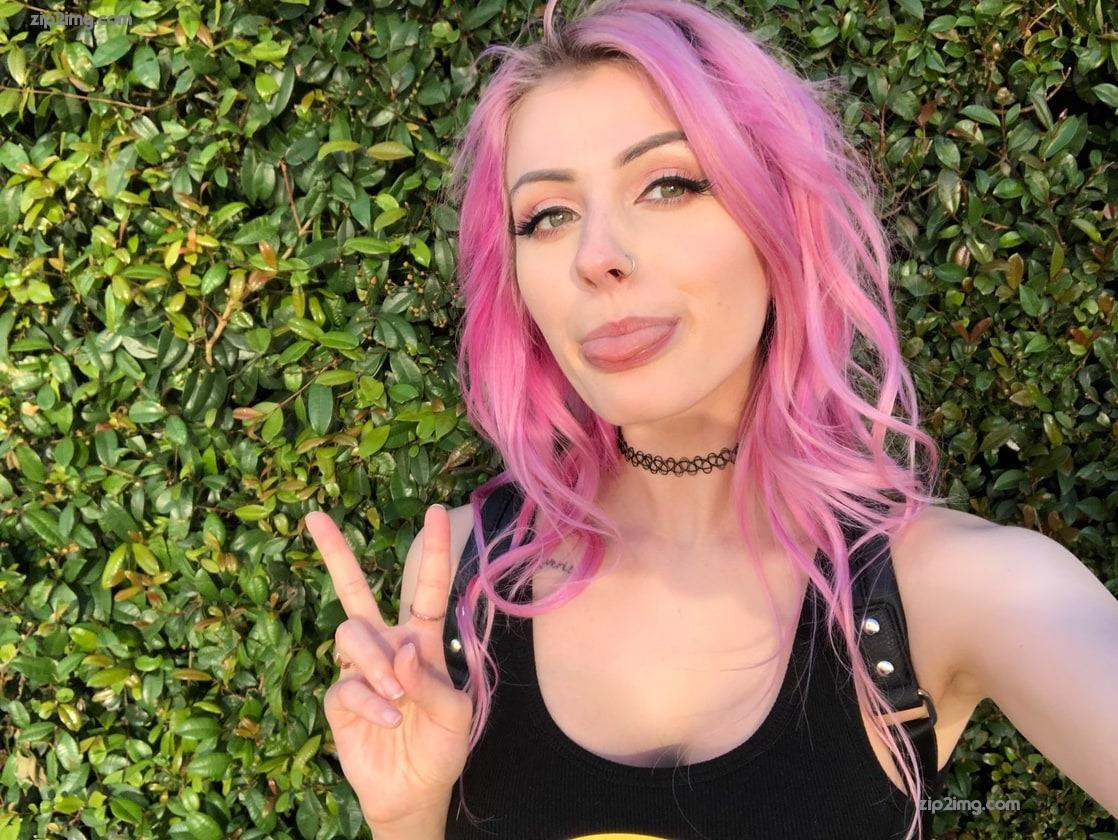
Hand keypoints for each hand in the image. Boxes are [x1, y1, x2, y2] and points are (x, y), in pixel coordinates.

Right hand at [305, 505, 472, 826]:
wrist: (413, 792)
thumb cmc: (440, 747)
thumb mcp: (455, 714)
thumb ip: (433, 681)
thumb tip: (402, 650)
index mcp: (422, 639)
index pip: (427, 587)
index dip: (434, 550)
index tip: (439, 511)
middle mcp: (386, 645)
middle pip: (355, 590)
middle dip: (335, 553)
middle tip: (314, 517)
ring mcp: (359, 670)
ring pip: (350, 634)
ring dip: (375, 662)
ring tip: (398, 697)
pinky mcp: (339, 699)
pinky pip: (346, 684)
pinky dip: (371, 701)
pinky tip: (390, 718)